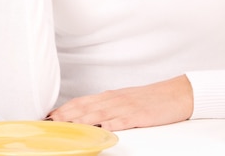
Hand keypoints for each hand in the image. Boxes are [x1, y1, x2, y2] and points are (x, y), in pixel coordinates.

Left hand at [46, 75, 193, 130]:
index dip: (64, 109)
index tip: (49, 116)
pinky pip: (121, 121)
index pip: (82, 101)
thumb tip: (86, 115)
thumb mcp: (124, 100)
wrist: (175, 94)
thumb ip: (106, 107)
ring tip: (66, 126)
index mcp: (110, 96)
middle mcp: (114, 100)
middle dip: (66, 115)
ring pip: (99, 114)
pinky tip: (99, 130)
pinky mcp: (139, 116)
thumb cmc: (149, 99)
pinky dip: (109, 126)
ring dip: (81, 120)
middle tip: (49, 122)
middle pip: (85, 107)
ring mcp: (126, 107)